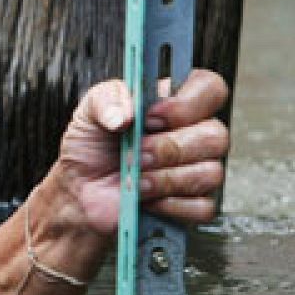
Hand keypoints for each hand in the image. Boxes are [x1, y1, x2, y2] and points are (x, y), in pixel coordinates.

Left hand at [54, 69, 229, 235]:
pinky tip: (146, 197)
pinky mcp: (195, 204)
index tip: (151, 117)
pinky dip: (169, 204)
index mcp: (174, 104)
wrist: (78, 188)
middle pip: (216, 136)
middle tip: (137, 154)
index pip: (210, 88)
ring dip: (164, 178)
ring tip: (135, 178)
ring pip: (210, 173)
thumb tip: (126, 115)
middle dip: (168, 148)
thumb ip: (105, 99)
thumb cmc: (91, 146)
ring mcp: (198, 169)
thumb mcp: (89, 110)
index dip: (187, 104)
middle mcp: (193, 134)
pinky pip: (202, 206)